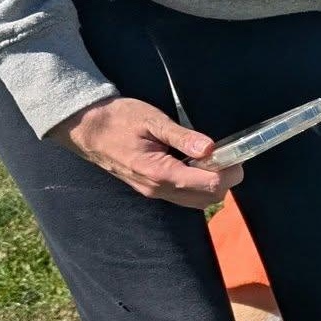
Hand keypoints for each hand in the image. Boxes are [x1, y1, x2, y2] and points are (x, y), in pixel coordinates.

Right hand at [47, 96, 242, 207]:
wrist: (86, 129)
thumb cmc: (117, 119)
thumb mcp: (150, 120)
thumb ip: (182, 136)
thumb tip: (210, 147)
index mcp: (160, 173)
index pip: (209, 185)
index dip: (228, 171)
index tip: (233, 152)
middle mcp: (159, 190)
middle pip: (209, 198)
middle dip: (225, 179)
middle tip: (226, 154)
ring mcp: (156, 193)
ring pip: (199, 201)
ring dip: (213, 183)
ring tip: (212, 158)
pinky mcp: (154, 191)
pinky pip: (186, 196)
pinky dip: (200, 184)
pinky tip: (197, 163)